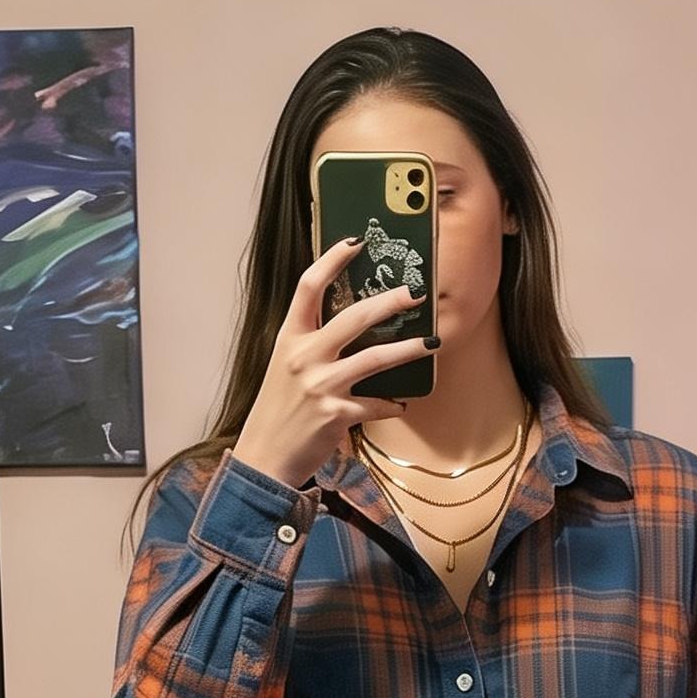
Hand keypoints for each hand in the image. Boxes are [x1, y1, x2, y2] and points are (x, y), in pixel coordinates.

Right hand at [230, 236, 438, 488]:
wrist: (265, 455)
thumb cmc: (278, 410)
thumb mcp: (286, 367)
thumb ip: (312, 344)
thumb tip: (349, 326)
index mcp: (290, 337)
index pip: (308, 286)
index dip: (332, 259)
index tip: (356, 242)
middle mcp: (305, 356)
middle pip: (353, 317)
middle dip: (388, 302)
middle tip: (414, 293)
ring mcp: (322, 385)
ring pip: (374, 358)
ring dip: (407, 349)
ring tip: (430, 343)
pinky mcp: (337, 414)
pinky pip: (376, 404)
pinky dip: (392, 405)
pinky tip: (401, 405)